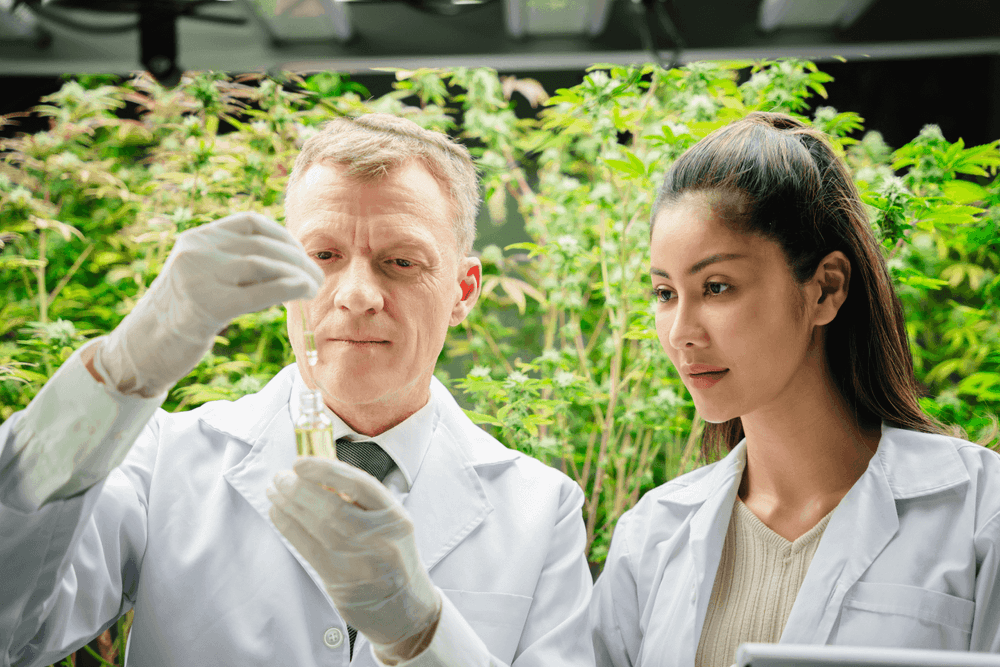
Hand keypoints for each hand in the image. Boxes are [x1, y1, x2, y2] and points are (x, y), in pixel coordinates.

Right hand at [99, 212, 323, 396]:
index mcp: (196, 238)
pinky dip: (288, 290)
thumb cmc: (180, 317)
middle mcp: (195, 250)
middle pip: (262, 244)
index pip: (251, 222)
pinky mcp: (207, 305)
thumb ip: (232, 263)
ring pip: (263, 264)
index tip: (302, 256)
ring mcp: (198, 276)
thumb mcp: (202, 277)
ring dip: (297, 275)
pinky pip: (259, 292)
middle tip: (317, 277)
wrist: (140, 350)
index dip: (285, 237)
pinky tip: (301, 295)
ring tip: (312, 288)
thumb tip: (287, 261)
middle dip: (298, 259)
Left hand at [267, 457, 441, 662]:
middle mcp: (378, 538)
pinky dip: (287, 526)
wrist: (405, 607)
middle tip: (282, 477)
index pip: (360, 485)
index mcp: (394, 517)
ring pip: (315, 527)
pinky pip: (305, 547)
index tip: (302, 462)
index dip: (326, 470)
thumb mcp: (391, 523)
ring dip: (288, 504)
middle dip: (299, 488)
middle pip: (332, 507)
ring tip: (275, 490)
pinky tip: (278, 512)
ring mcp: (357, 561)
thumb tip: (320, 473)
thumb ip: (363, 501)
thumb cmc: (393, 556)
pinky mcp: (337, 579)